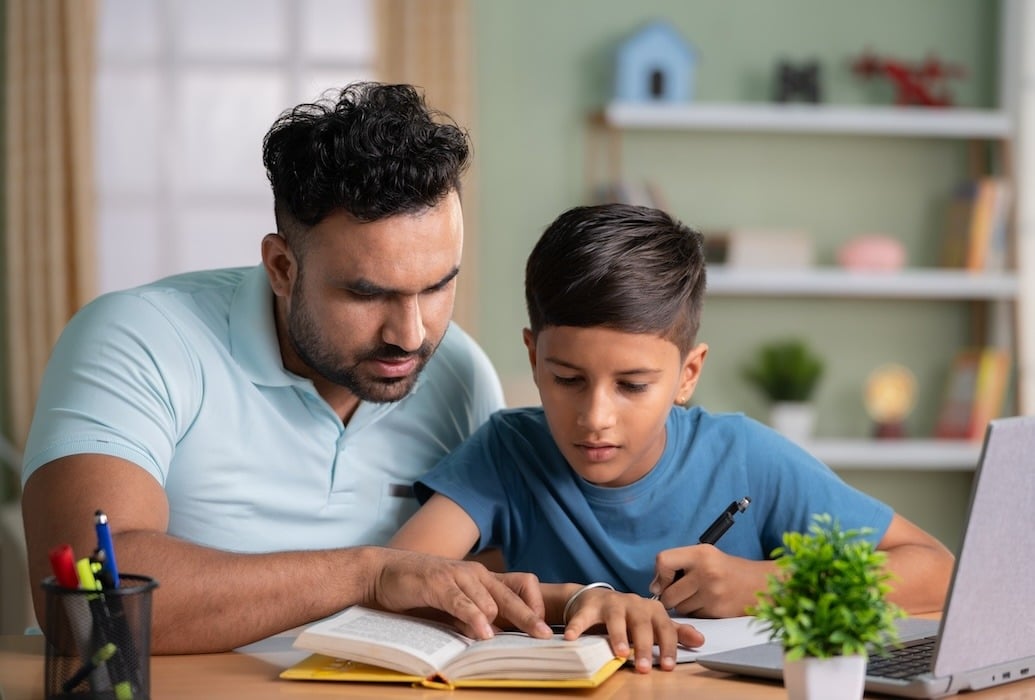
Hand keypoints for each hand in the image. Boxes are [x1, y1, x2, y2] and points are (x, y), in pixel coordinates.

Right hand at [367, 548, 551, 639]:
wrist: (382, 572)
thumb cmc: (418, 590)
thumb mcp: (451, 604)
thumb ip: (472, 616)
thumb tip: (494, 636)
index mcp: (481, 578)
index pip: (520, 585)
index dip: (534, 605)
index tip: (542, 627)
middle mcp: (474, 574)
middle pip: (512, 595)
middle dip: (530, 617)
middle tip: (545, 636)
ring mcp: (457, 577)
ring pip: (490, 600)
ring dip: (503, 621)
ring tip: (516, 640)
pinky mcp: (438, 584)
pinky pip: (462, 602)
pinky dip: (474, 618)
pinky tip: (484, 633)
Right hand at [562, 588, 703, 672]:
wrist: (596, 598)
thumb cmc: (629, 616)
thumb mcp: (653, 623)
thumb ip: (675, 632)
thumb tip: (700, 641)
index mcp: (651, 610)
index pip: (664, 628)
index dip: (667, 646)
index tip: (668, 666)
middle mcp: (633, 604)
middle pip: (641, 623)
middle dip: (644, 645)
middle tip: (644, 667)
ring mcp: (611, 604)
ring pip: (616, 619)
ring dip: (618, 636)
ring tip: (620, 653)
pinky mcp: (590, 606)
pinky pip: (583, 617)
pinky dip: (577, 626)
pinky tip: (572, 637)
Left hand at [650, 544, 773, 616]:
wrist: (760, 584)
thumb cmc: (727, 569)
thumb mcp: (705, 555)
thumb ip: (678, 564)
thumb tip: (654, 587)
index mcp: (701, 553)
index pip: (663, 561)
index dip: (660, 575)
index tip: (664, 581)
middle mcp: (706, 571)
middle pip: (668, 594)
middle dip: (671, 596)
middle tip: (684, 592)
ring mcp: (712, 593)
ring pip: (680, 608)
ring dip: (684, 606)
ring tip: (700, 595)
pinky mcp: (718, 611)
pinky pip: (694, 616)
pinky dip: (697, 613)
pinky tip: (709, 603)